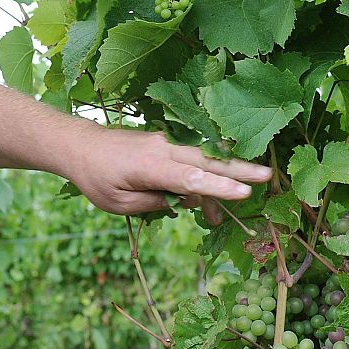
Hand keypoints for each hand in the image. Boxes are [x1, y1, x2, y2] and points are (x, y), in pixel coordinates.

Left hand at [66, 128, 271, 217]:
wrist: (81, 146)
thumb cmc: (96, 177)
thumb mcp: (118, 203)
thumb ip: (152, 203)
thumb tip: (183, 202)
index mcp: (149, 166)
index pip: (190, 179)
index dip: (218, 188)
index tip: (243, 194)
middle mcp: (163, 150)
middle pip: (207, 161)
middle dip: (239, 170)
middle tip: (267, 176)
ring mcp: (166, 144)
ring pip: (203, 160)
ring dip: (224, 178)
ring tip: (234, 205)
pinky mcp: (166, 144)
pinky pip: (191, 160)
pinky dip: (204, 176)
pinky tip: (205, 201)